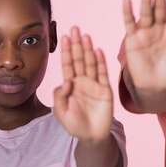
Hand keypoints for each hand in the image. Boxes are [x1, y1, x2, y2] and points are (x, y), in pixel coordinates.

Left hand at [54, 27, 112, 141]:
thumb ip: (60, 96)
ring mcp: (94, 84)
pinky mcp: (105, 90)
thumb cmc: (75, 125)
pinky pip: (102, 74)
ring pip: (90, 63)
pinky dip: (100, 62)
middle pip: (79, 59)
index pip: (67, 64)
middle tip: (75, 28)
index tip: (65, 37)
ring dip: (88, 49)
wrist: (92, 137)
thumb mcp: (60, 112)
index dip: (66, 51)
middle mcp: (82, 81)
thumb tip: (67, 81)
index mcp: (70, 85)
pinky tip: (97, 51)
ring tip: (86, 36)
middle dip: (77, 44)